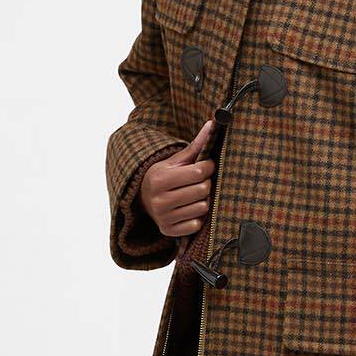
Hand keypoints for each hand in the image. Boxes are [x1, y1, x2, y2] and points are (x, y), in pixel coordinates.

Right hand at [141, 121, 214, 237]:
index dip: (208, 167)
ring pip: (202, 208)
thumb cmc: (164, 176)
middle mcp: (159, 200)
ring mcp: (163, 217)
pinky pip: (196, 224)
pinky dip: (197, 217)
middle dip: (206, 183)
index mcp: (160, 179)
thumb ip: (195, 145)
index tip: (206, 165)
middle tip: (200, 181)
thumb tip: (212, 124)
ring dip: (203, 200)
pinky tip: (189, 209)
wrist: (143, 198)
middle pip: (203, 190)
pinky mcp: (169, 231)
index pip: (198, 172)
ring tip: (194, 195)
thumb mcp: (175, 160)